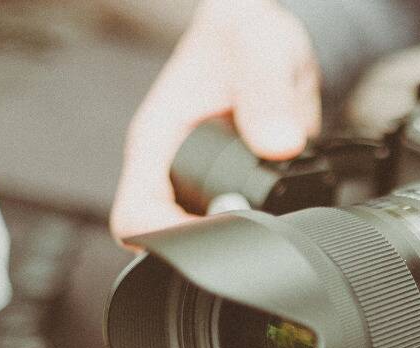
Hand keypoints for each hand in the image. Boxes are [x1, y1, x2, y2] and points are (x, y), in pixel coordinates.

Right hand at [110, 0, 320, 241]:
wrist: (267, 34)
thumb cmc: (247, 32)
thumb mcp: (260, 46)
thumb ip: (266, 92)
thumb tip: (278, 144)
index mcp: (158, 140)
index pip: (134, 216)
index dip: (166, 241)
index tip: (212, 241)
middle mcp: (173, 168)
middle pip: (170, 237)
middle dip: (211, 245)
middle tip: (255, 233)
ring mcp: (200, 182)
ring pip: (207, 235)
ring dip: (238, 234)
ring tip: (273, 217)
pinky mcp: (232, 187)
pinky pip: (240, 221)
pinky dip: (262, 223)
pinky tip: (285, 208)